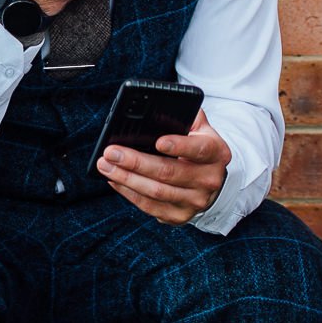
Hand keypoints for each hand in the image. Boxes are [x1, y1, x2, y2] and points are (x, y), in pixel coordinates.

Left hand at [96, 110, 229, 225]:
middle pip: (169, 172)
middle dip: (136, 162)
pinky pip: (150, 207)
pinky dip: (128, 193)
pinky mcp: (180, 216)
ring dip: (126, 178)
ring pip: (156, 192)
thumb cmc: (197, 147)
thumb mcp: (199, 128)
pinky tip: (115, 180)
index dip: (179, 146)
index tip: (158, 141)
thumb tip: (157, 106)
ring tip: (105, 165)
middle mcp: (209, 179)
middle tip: (111, 152)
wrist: (210, 179)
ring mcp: (196, 201)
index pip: (199, 149)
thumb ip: (184, 115)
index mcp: (217, 153)